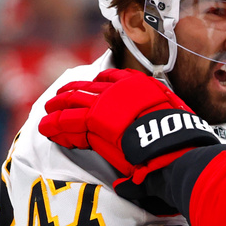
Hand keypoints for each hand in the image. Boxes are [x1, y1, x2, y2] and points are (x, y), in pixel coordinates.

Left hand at [40, 69, 220, 211]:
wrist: (173, 146)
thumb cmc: (179, 136)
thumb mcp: (173, 113)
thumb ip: (158, 110)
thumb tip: (156, 119)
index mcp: (139, 84)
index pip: (111, 78)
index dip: (97, 84)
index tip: (90, 88)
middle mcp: (119, 88)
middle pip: (86, 88)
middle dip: (69, 94)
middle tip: (57, 100)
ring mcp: (104, 102)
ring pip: (72, 102)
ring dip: (57, 109)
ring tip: (47, 114)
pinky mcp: (91, 121)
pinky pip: (67, 122)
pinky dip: (55, 126)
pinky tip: (47, 129)